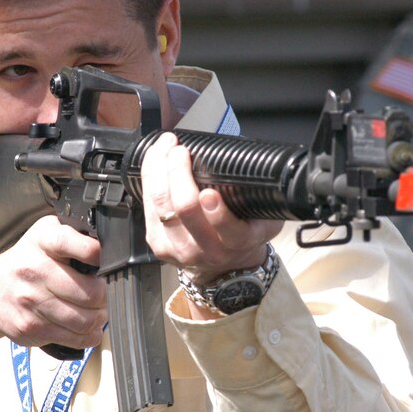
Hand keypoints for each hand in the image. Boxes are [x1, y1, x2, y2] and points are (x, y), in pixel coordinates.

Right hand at [0, 215, 106, 358]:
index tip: (104, 261)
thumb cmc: (27, 262)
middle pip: (92, 293)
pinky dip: (89, 335)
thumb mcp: (47, 235)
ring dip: (100, 318)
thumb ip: (76, 237)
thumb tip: (111, 248)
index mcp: (43, 241)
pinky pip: (76, 339)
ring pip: (87, 320)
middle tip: (103, 293)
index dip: (98, 254)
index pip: (77, 245)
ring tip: (96, 310)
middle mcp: (35, 270)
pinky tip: (86, 326)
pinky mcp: (32, 328)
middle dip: (105, 295)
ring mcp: (32, 302)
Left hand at [140, 131, 282, 284]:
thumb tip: (249, 164)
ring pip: (161, 205)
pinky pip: (148, 207)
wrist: (224, 264)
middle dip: (179, 172)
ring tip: (165, 147)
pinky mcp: (157, 245)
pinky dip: (149, 179)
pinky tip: (154, 162)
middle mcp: (207, 250)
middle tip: (180, 149)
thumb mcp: (265, 219)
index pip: (230, 232)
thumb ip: (262, 199)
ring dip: (159, 169)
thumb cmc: (244, 231)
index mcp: (238, 242)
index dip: (218, 212)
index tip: (210, 191)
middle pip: (185, 210)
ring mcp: (179, 249)